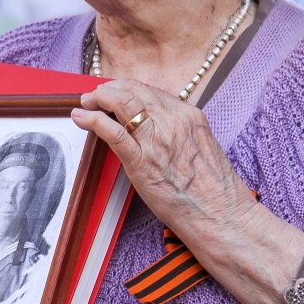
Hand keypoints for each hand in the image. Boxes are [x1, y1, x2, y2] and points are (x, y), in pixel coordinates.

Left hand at [71, 79, 257, 238]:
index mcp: (188, 116)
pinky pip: (113, 132)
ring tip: (86, 103)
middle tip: (95, 96)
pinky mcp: (142, 162)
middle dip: (109, 88)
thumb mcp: (200, 146)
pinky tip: (81, 117)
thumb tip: (154, 125)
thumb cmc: (213, 189)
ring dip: (99, 98)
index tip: (114, 92)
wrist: (222, 215)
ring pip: (122, 103)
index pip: (150, 90)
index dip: (126, 88)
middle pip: (133, 90)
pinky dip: (93, 120)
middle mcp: (173, 121)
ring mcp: (157, 140)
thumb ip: (179, 131)